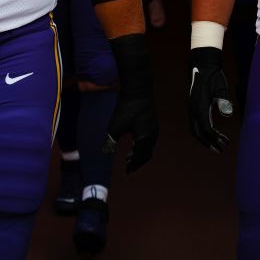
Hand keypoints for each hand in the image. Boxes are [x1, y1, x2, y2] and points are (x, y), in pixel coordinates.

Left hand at [104, 34, 157, 172]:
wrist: (139, 88)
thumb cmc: (128, 107)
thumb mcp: (116, 125)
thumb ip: (111, 140)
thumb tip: (105, 152)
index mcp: (145, 137)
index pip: (141, 156)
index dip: (134, 165)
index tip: (127, 170)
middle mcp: (152, 134)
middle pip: (147, 153)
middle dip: (138, 160)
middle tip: (129, 165)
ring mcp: (154, 126)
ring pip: (149, 145)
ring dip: (140, 152)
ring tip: (130, 155)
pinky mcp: (153, 120)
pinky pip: (150, 138)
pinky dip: (143, 144)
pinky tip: (135, 140)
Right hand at [189, 46, 233, 151]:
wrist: (203, 64)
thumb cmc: (213, 76)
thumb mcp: (220, 86)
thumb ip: (223, 99)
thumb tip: (228, 112)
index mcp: (200, 106)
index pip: (206, 128)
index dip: (215, 138)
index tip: (225, 144)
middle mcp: (193, 109)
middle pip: (198, 132)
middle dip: (208, 143)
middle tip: (220, 150)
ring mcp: (192, 108)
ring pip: (195, 129)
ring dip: (204, 139)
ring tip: (216, 146)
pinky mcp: (193, 107)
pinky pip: (195, 123)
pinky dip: (202, 132)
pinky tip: (211, 134)